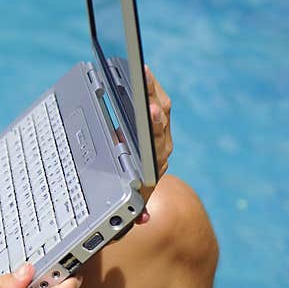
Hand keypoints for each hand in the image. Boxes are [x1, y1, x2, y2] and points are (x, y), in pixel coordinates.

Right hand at [136, 63, 172, 212]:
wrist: (140, 198)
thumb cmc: (127, 202)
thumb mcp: (127, 211)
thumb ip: (132, 216)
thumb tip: (143, 220)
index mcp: (153, 165)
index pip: (156, 141)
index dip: (154, 125)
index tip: (153, 110)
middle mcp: (161, 148)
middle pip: (161, 118)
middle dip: (152, 95)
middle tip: (144, 76)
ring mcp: (159, 136)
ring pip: (161, 107)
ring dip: (152, 87)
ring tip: (140, 67)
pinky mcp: (155, 127)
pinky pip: (155, 103)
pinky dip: (148, 88)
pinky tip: (137, 72)